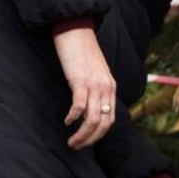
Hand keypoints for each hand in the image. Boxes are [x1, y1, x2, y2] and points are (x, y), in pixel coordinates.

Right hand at [53, 27, 116, 148]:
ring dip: (82, 134)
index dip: (99, 135)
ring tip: (71, 140)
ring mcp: (95, 83)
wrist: (77, 31)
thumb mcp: (95, 74)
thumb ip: (96, 91)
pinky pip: (80, 105)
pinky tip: (67, 120)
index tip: (87, 142)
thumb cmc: (83, 54)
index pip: (111, 119)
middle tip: (77, 146)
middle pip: (104, 123)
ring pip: (93, 118)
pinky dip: (73, 116)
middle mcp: (106, 87)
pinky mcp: (80, 79)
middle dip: (91, 139)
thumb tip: (88, 110)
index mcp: (111, 87)